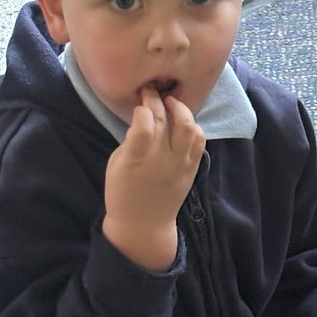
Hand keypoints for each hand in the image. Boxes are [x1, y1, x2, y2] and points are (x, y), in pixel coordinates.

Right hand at [103, 88, 205, 270]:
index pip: (144, 124)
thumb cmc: (122, 192)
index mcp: (136, 159)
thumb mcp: (116, 164)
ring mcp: (180, 164)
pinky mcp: (193, 168)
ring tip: (171, 103)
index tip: (139, 102)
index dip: (142, 107)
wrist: (144, 224)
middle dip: (158, 99)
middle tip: (152, 92)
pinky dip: (193, 126)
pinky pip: (199, 140)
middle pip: (165, 119)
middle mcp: (161, 160)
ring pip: (189, 126)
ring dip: (180, 109)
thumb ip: (130, 139)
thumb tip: (143, 117)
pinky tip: (183, 123)